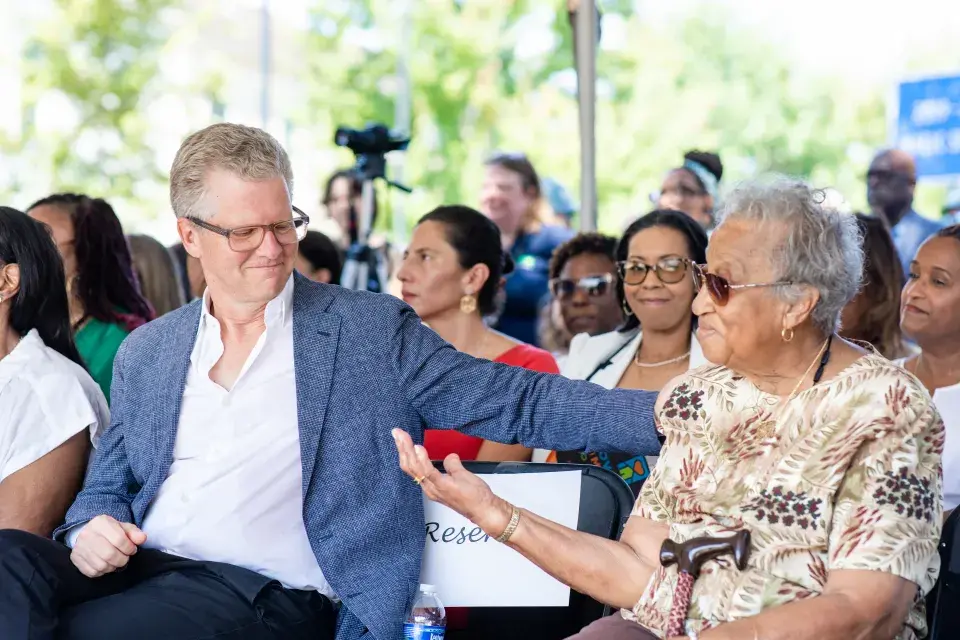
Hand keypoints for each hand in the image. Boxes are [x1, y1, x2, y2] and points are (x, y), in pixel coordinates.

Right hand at [70, 515, 146, 577]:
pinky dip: (103, 572)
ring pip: (101, 565)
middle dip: (122, 559)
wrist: (89, 534)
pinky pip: (93, 572)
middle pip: (110, 554)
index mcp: (100, 523)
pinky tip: (106, 564)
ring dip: (113, 567)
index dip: (129, 548)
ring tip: (116, 561)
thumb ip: (135, 533)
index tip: (132, 550)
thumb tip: (142, 539)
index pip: (119, 539)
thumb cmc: (110, 532)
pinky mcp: (75, 559)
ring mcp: (79, 547)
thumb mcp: (124, 528)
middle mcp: (87, 534)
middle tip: (125, 558)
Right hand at [392, 429, 511, 535]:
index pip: (412, 466)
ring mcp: (435, 488)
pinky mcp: (444, 487)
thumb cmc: (474, 496)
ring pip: (415, 468)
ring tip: (403, 436)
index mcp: (431, 484)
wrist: (484, 510)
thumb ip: (453, 466)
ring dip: (407, 450)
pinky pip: (429, 472)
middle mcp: (429, 487)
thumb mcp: (462, 476)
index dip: (405, 452)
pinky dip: (422, 459)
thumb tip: (450, 457)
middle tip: (396, 432)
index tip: (401, 436)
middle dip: (402, 448)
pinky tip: (418, 448)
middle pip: (409, 466)